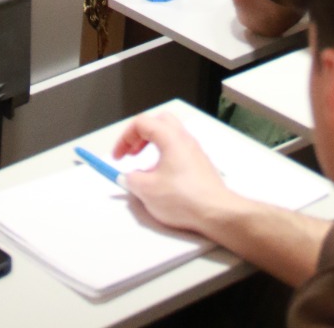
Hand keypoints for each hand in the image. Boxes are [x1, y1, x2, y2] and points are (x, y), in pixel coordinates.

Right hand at [112, 112, 229, 236]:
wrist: (216, 211)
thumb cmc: (182, 197)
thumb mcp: (147, 190)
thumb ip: (132, 180)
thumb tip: (130, 177)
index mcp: (170, 137)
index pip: (142, 123)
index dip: (125, 138)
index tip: (118, 157)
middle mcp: (184, 138)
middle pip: (158, 122)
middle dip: (140, 135)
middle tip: (131, 153)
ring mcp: (195, 150)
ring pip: (170, 136)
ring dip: (153, 147)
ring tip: (145, 169)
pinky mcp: (200, 164)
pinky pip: (178, 151)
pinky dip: (164, 157)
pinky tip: (162, 179)